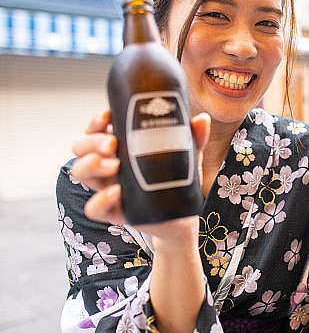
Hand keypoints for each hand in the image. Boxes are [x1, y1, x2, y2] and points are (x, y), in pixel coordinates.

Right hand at [70, 108, 209, 235]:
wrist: (182, 217)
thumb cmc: (176, 180)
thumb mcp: (186, 156)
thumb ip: (192, 138)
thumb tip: (202, 119)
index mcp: (120, 147)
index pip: (97, 129)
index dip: (96, 121)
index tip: (107, 115)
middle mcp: (108, 165)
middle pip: (82, 148)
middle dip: (92, 142)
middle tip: (112, 143)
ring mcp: (107, 188)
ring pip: (81, 173)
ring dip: (91, 165)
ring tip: (113, 165)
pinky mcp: (113, 212)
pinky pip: (94, 208)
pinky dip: (100, 199)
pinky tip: (116, 193)